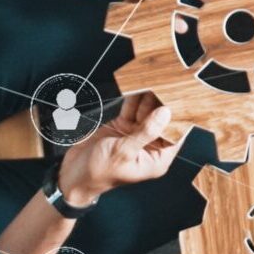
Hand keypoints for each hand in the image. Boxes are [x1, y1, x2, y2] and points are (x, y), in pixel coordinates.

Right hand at [58, 93, 183, 204]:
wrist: (72, 174)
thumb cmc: (98, 172)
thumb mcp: (123, 151)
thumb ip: (146, 132)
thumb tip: (166, 114)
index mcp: (156, 159)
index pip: (175, 135)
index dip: (178, 117)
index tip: (181, 98)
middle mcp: (149, 146)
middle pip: (161, 121)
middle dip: (162, 103)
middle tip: (166, 83)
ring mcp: (135, 135)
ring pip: (146, 112)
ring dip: (148, 97)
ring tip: (153, 79)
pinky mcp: (122, 127)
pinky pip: (132, 110)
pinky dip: (134, 99)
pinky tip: (138, 86)